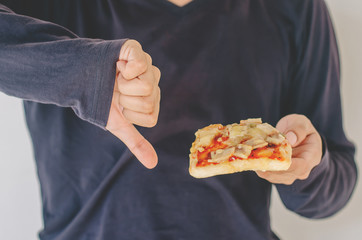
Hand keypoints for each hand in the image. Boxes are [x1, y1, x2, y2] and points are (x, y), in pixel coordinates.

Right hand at [106, 40, 160, 168]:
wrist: (76, 79)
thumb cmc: (99, 101)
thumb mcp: (117, 124)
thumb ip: (136, 142)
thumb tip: (153, 164)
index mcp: (151, 100)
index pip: (151, 117)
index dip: (130, 114)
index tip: (119, 104)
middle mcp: (153, 82)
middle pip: (148, 102)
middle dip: (125, 100)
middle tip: (115, 90)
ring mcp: (146, 65)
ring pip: (146, 87)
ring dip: (122, 85)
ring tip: (114, 77)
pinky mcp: (136, 50)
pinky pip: (140, 66)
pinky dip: (123, 69)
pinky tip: (117, 65)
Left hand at [256, 114, 322, 184]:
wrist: (296, 134)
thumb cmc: (300, 127)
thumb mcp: (302, 123)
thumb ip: (298, 129)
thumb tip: (290, 139)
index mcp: (311, 157)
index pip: (301, 167)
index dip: (288, 166)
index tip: (274, 160)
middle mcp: (301, 170)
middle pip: (285, 174)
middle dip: (269, 167)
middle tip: (255, 157)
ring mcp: (289, 174)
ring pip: (274, 176)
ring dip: (261, 167)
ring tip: (251, 156)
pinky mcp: (278, 174)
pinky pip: (267, 174)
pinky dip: (259, 166)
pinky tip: (251, 158)